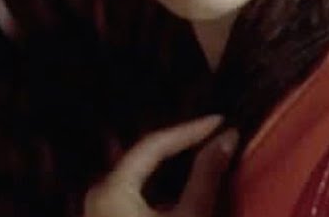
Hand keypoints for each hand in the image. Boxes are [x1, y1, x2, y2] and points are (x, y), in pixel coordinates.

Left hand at [83, 114, 238, 216]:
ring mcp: (101, 209)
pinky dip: (161, 183)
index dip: (189, 130)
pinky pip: (137, 191)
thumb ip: (206, 177)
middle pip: (145, 156)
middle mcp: (99, 193)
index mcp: (111, 189)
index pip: (153, 144)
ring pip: (141, 174)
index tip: (221, 120)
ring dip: (172, 163)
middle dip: (181, 142)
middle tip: (214, 131)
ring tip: (203, 148)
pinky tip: (184, 181)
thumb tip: (228, 138)